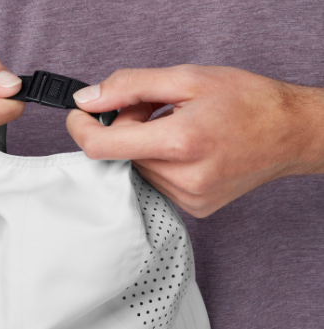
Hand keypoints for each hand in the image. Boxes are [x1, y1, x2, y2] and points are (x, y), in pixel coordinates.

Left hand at [67, 65, 323, 217]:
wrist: (289, 134)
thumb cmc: (247, 102)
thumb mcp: (188, 78)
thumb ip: (131, 87)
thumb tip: (89, 99)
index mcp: (181, 142)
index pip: (104, 146)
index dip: (83, 128)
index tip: (80, 115)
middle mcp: (183, 178)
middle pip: (123, 155)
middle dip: (127, 129)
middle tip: (155, 111)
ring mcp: (189, 198)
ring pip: (139, 170)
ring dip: (145, 147)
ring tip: (178, 130)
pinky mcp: (194, 208)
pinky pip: (157, 184)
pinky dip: (160, 164)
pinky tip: (186, 151)